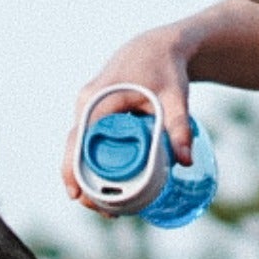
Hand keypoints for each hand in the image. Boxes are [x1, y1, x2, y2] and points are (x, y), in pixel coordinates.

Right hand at [62, 30, 196, 203]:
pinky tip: (109, 187)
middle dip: (84, 183)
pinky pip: (89, 142)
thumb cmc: (166, 68)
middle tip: (107, 212)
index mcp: (96, 100)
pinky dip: (95, 164)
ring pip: (81, 149)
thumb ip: (179, 128)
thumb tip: (186, 162)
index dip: (72, 170)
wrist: (161, 46)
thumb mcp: (174, 98)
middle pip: (76, 150)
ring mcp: (89, 109)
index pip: (76, 141)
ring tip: (110, 208)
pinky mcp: (97, 113)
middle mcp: (87, 104)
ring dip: (89, 177)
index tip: (77, 197)